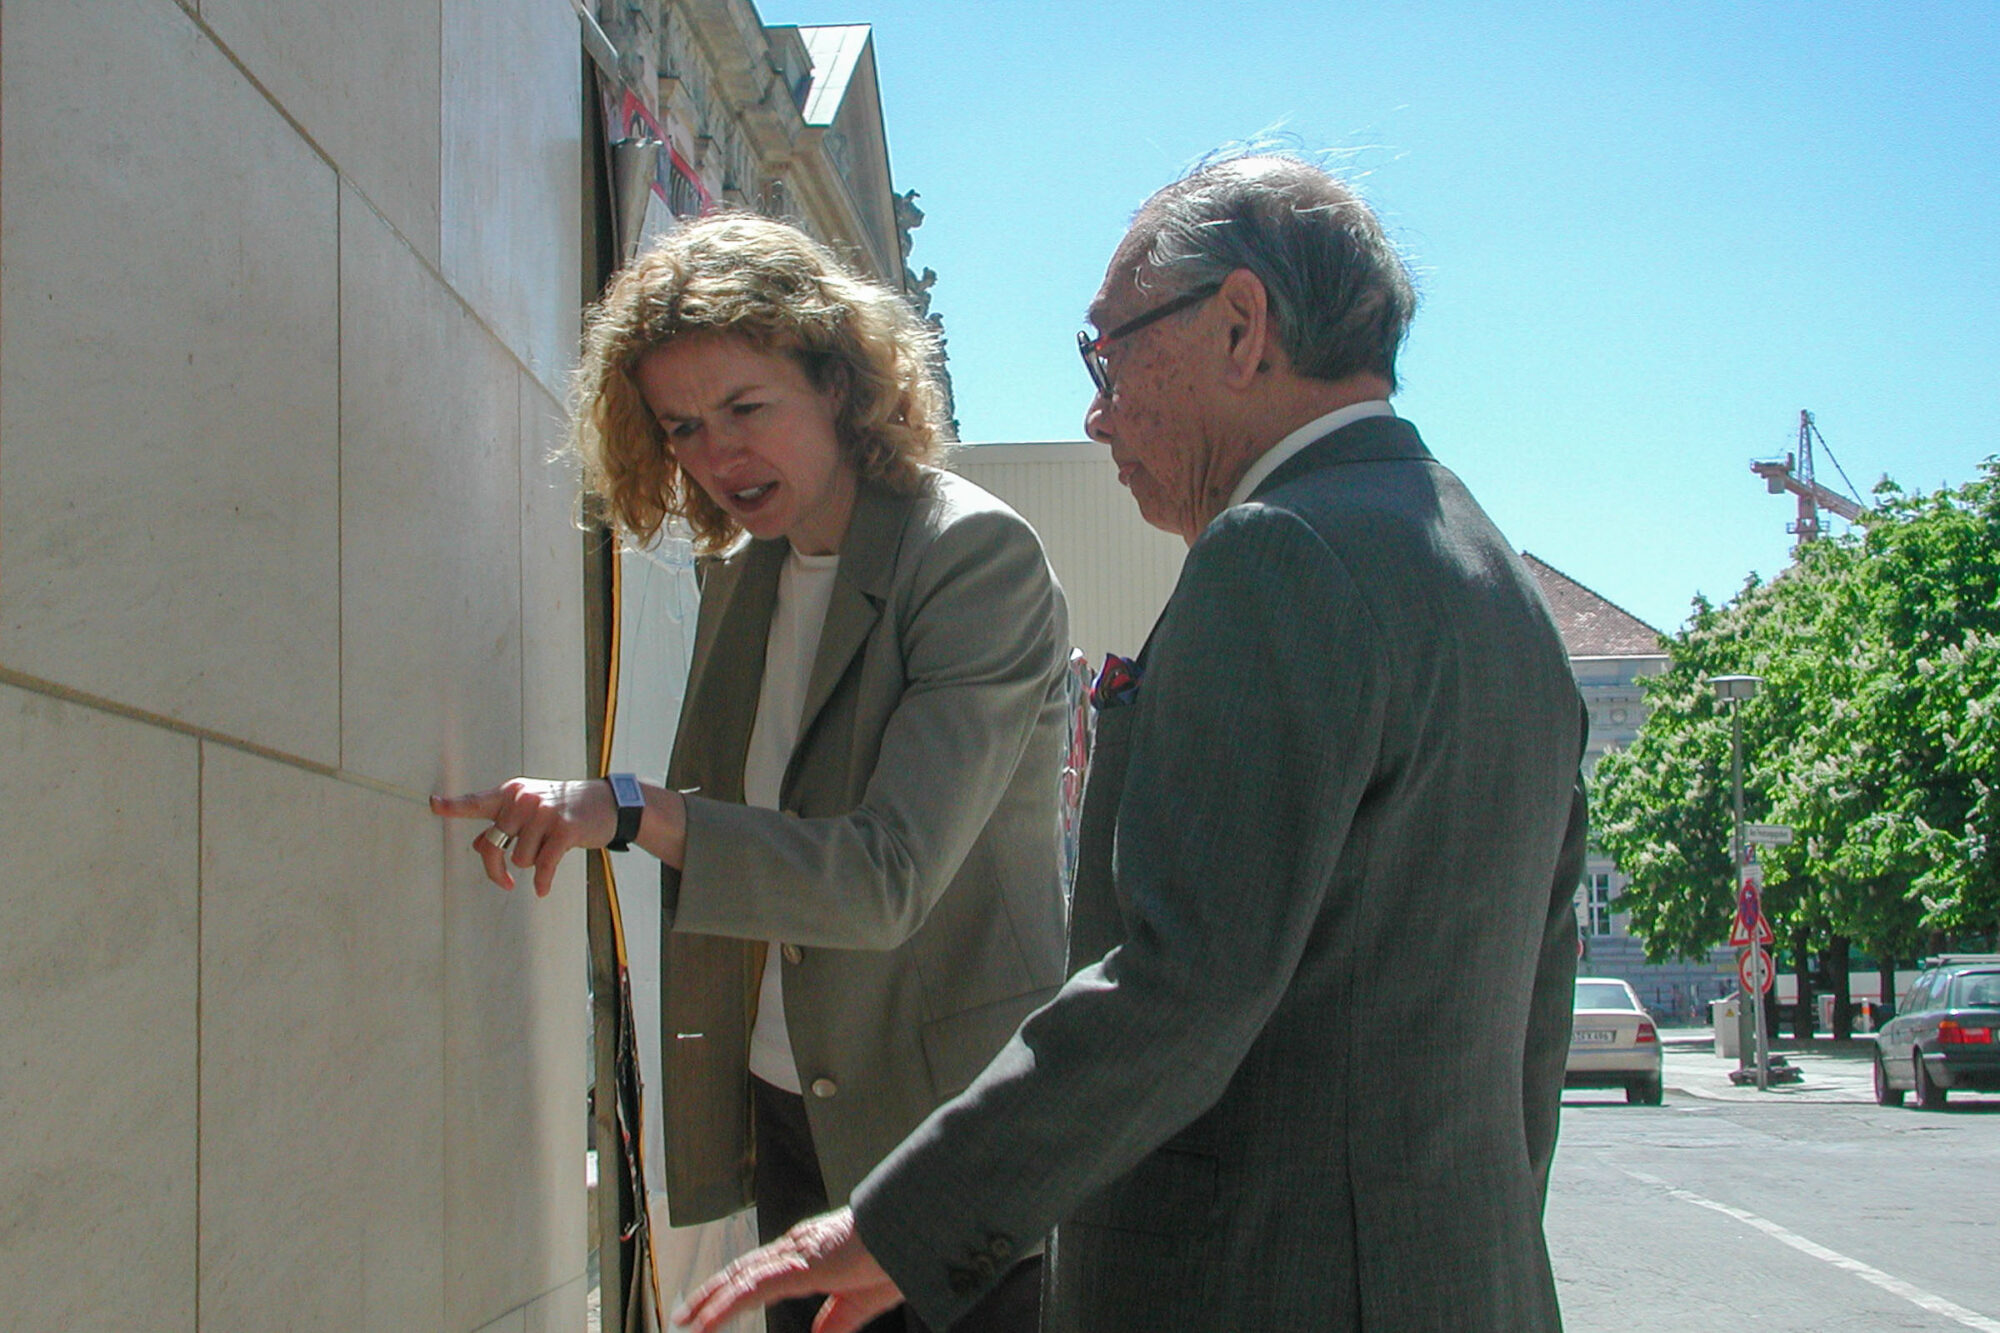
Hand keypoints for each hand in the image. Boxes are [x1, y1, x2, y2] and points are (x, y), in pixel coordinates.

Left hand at [429, 778, 614, 896]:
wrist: (607, 804)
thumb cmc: (565, 807)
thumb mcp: (532, 809)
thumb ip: (504, 825)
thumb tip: (478, 846)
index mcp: (511, 793)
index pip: (476, 803)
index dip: (453, 806)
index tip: (434, 804)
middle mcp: (523, 800)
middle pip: (494, 846)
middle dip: (497, 870)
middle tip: (505, 882)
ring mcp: (543, 813)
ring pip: (520, 859)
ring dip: (532, 864)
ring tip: (548, 852)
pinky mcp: (563, 830)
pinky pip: (543, 866)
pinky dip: (543, 882)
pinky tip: (542, 890)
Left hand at [673, 1208, 902, 1332]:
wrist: (915, 1231)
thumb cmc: (895, 1254)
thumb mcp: (860, 1301)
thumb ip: (835, 1321)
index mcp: (808, 1256)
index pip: (758, 1272)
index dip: (730, 1289)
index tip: (708, 1306)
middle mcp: (795, 1248)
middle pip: (741, 1271)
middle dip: (709, 1293)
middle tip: (683, 1315)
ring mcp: (796, 1253)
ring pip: (742, 1277)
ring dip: (710, 1299)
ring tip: (687, 1319)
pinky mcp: (801, 1265)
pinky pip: (754, 1287)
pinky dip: (727, 1304)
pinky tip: (709, 1319)